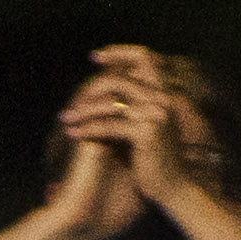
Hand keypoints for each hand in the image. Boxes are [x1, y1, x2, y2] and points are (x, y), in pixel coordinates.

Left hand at [64, 46, 227, 209]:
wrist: (175, 188)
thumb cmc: (157, 161)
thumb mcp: (146, 128)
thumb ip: (132, 108)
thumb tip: (106, 95)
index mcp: (163, 93)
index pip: (143, 57)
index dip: (118, 51)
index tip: (95, 56)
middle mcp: (161, 99)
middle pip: (119, 78)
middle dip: (90, 88)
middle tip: (71, 103)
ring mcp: (155, 114)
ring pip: (110, 101)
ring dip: (83, 110)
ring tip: (65, 118)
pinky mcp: (146, 132)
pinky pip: (108, 125)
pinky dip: (87, 129)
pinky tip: (73, 134)